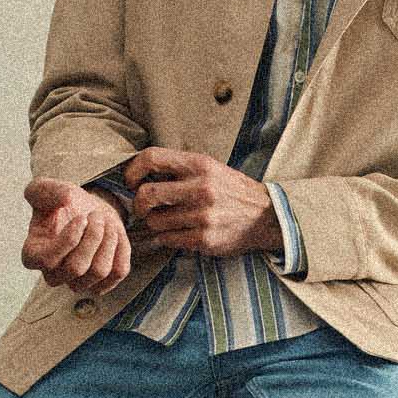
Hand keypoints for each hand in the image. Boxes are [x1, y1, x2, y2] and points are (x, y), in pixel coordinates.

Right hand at [22, 178, 131, 291]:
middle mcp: (53, 275)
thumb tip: (66, 199)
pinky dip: (121, 248)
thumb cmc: (62, 204)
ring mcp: (78, 283)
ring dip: (108, 240)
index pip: (47, 260)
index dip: (68, 240)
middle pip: (77, 267)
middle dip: (93, 236)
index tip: (81, 218)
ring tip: (105, 220)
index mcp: (33, 255)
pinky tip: (113, 233)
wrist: (87, 212)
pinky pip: (118, 272)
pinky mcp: (102, 284)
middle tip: (96, 215)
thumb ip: (47, 190)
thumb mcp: (46, 188)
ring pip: (99, 271)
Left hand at [122, 147, 283, 257]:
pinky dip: (167, 238)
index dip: (133, 170)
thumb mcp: (210, 169)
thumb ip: (180, 169)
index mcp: (199, 165)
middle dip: (138, 204)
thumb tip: (141, 175)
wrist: (266, 217)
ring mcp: (202, 215)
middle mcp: (200, 188)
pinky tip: (176, 233)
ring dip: (155, 223)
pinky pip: (169, 239)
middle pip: (147, 194)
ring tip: (166, 221)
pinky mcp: (204, 238)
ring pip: (155, 221)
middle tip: (142, 208)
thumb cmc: (232, 191)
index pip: (152, 158)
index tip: (131, 181)